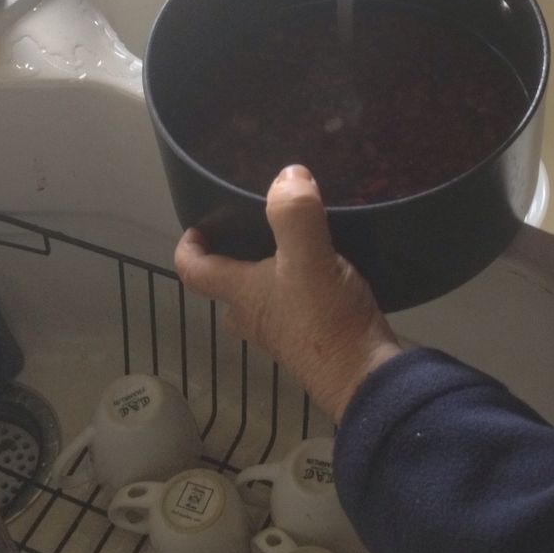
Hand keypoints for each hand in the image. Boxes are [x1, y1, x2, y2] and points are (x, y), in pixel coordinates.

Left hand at [174, 165, 401, 421]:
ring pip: (263, 303)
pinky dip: (302, 291)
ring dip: (269, 279)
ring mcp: (284, 334)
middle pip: (228, 293)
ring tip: (294, 247)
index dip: (189, 249)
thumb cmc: (325, 319)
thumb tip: (287, 176)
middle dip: (232, 265)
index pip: (196, 272)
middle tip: (252, 234)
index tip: (196, 229)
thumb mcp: (309, 258)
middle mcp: (257, 317)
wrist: (364, 376)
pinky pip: (296, 310)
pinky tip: (328, 273)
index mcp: (244, 294)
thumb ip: (294, 215)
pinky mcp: (315, 341)